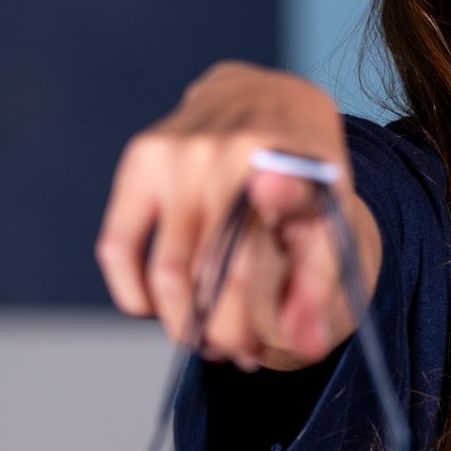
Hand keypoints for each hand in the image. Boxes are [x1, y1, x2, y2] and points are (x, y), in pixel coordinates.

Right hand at [94, 61, 381, 367]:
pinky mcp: (143, 154)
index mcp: (285, 166)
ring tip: (206, 339)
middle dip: (222, 334)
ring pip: (166, 273)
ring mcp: (178, 152)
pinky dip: (133, 293)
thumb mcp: (332, 214)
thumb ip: (322, 279)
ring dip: (183, 323)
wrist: (269, 95)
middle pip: (212, 278)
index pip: (255, 267)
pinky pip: (118, 244)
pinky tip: (154, 309)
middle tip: (238, 355)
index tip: (261, 352)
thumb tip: (305, 345)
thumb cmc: (306, 170)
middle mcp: (227, 154)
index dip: (249, 319)